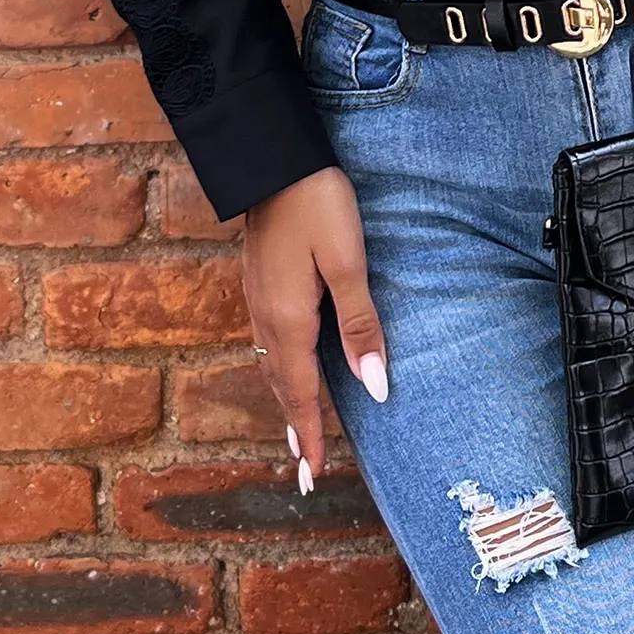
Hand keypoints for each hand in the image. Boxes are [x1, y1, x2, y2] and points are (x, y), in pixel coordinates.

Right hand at [242, 166, 387, 493]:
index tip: (314, 475)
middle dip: (295, 427)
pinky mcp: (260, 280)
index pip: (302, 392)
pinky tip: (288, 365)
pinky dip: (280, 368)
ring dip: (286, 399)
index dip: (311, 433)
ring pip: (271, 363)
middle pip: (282, 385)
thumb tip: (375, 386)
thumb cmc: (318, 205)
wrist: (274, 158)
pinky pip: (268, 341)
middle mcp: (267, 317)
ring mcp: (259, 298)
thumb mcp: (347, 263)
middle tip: (305, 469)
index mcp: (289, 320)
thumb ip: (360, 324)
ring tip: (297, 429)